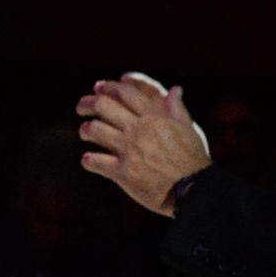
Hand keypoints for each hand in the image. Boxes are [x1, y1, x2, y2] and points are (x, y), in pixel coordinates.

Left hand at [77, 72, 211, 217]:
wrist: (194, 189)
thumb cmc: (192, 159)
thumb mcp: (189, 129)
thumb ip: (177, 108)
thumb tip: (175, 89)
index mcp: (155, 117)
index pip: (126, 93)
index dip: (109, 87)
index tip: (98, 88)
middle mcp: (139, 129)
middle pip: (104, 106)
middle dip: (88, 103)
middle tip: (81, 107)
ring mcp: (129, 150)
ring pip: (95, 130)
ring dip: (86, 130)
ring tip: (85, 132)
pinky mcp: (123, 172)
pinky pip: (96, 161)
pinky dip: (89, 160)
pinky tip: (88, 159)